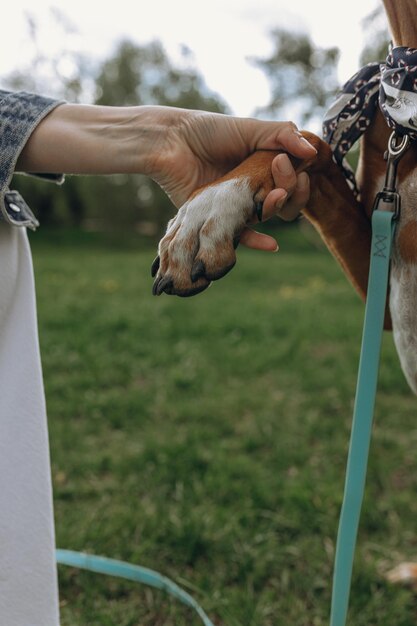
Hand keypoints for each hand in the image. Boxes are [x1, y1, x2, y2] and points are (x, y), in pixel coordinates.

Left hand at [145, 107, 315, 249]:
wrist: (170, 143)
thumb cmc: (208, 131)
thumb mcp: (249, 128)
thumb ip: (281, 135)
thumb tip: (313, 152)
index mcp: (261, 166)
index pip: (290, 179)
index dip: (297, 177)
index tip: (296, 166)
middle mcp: (251, 187)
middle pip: (282, 200)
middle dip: (290, 192)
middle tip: (281, 177)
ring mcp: (235, 205)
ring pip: (264, 216)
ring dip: (275, 209)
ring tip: (276, 198)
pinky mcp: (218, 220)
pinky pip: (240, 235)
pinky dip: (256, 241)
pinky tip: (272, 244)